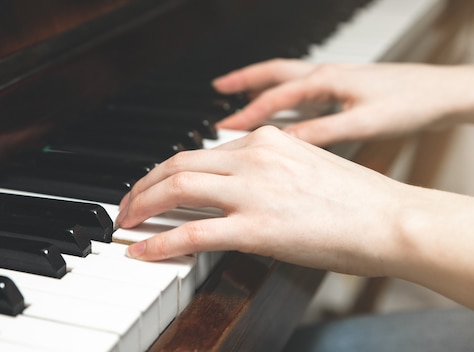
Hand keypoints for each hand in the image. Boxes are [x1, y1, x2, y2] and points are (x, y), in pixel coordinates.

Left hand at [117, 126, 407, 276]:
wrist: (391, 220)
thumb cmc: (355, 199)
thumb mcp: (306, 163)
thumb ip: (266, 167)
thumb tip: (233, 184)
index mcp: (266, 140)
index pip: (200, 151)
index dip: (168, 170)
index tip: (155, 185)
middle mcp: (254, 157)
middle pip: (177, 163)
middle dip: (143, 184)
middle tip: (127, 203)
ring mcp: (253, 191)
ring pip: (176, 188)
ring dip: (142, 205)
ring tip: (126, 221)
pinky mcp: (256, 228)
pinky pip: (192, 232)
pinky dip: (160, 241)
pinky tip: (142, 250)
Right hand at [213, 59, 473, 145]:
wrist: (444, 93)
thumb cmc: (410, 104)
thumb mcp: (362, 123)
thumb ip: (320, 132)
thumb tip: (283, 144)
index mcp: (325, 80)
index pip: (274, 98)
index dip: (245, 114)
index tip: (223, 127)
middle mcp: (326, 74)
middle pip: (274, 73)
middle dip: (244, 81)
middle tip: (219, 88)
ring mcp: (335, 78)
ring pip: (288, 76)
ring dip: (261, 82)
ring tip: (240, 90)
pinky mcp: (345, 86)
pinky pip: (303, 85)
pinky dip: (284, 92)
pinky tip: (286, 106)